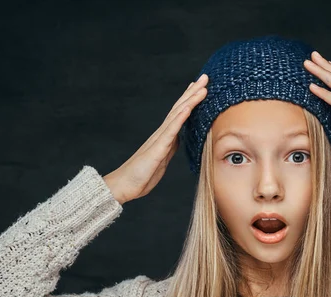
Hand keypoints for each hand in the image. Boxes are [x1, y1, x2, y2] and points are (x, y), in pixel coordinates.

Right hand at [103, 74, 208, 203]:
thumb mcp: (162, 159)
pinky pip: (170, 131)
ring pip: (177, 114)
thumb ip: (169, 147)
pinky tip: (187, 107)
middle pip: (180, 108)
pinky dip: (180, 118)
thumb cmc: (142, 175)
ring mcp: (159, 139)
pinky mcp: (157, 148)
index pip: (180, 114)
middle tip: (205, 77)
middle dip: (193, 92)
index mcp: (165, 137)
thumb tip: (178, 139)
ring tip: (201, 86)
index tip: (200, 87)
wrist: (125, 185)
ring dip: (190, 99)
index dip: (190, 99)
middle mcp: (162, 134)